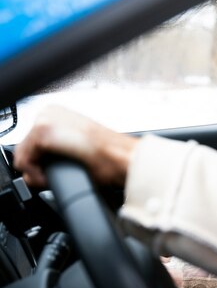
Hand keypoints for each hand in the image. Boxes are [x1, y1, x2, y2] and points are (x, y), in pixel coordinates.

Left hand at [13, 106, 137, 186]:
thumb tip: (43, 161)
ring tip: (58, 174)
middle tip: (59, 172)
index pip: (32, 142)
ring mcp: (46, 119)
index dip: (41, 160)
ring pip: (24, 154)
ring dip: (38, 170)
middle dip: (38, 165)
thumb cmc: (110, 155)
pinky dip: (36, 174)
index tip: (57, 167)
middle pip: (26, 148)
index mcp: (58, 112)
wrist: (122, 158)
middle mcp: (50, 111)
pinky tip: (53, 176)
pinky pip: (25, 159)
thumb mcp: (80, 145)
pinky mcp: (43, 132)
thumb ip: (60, 146)